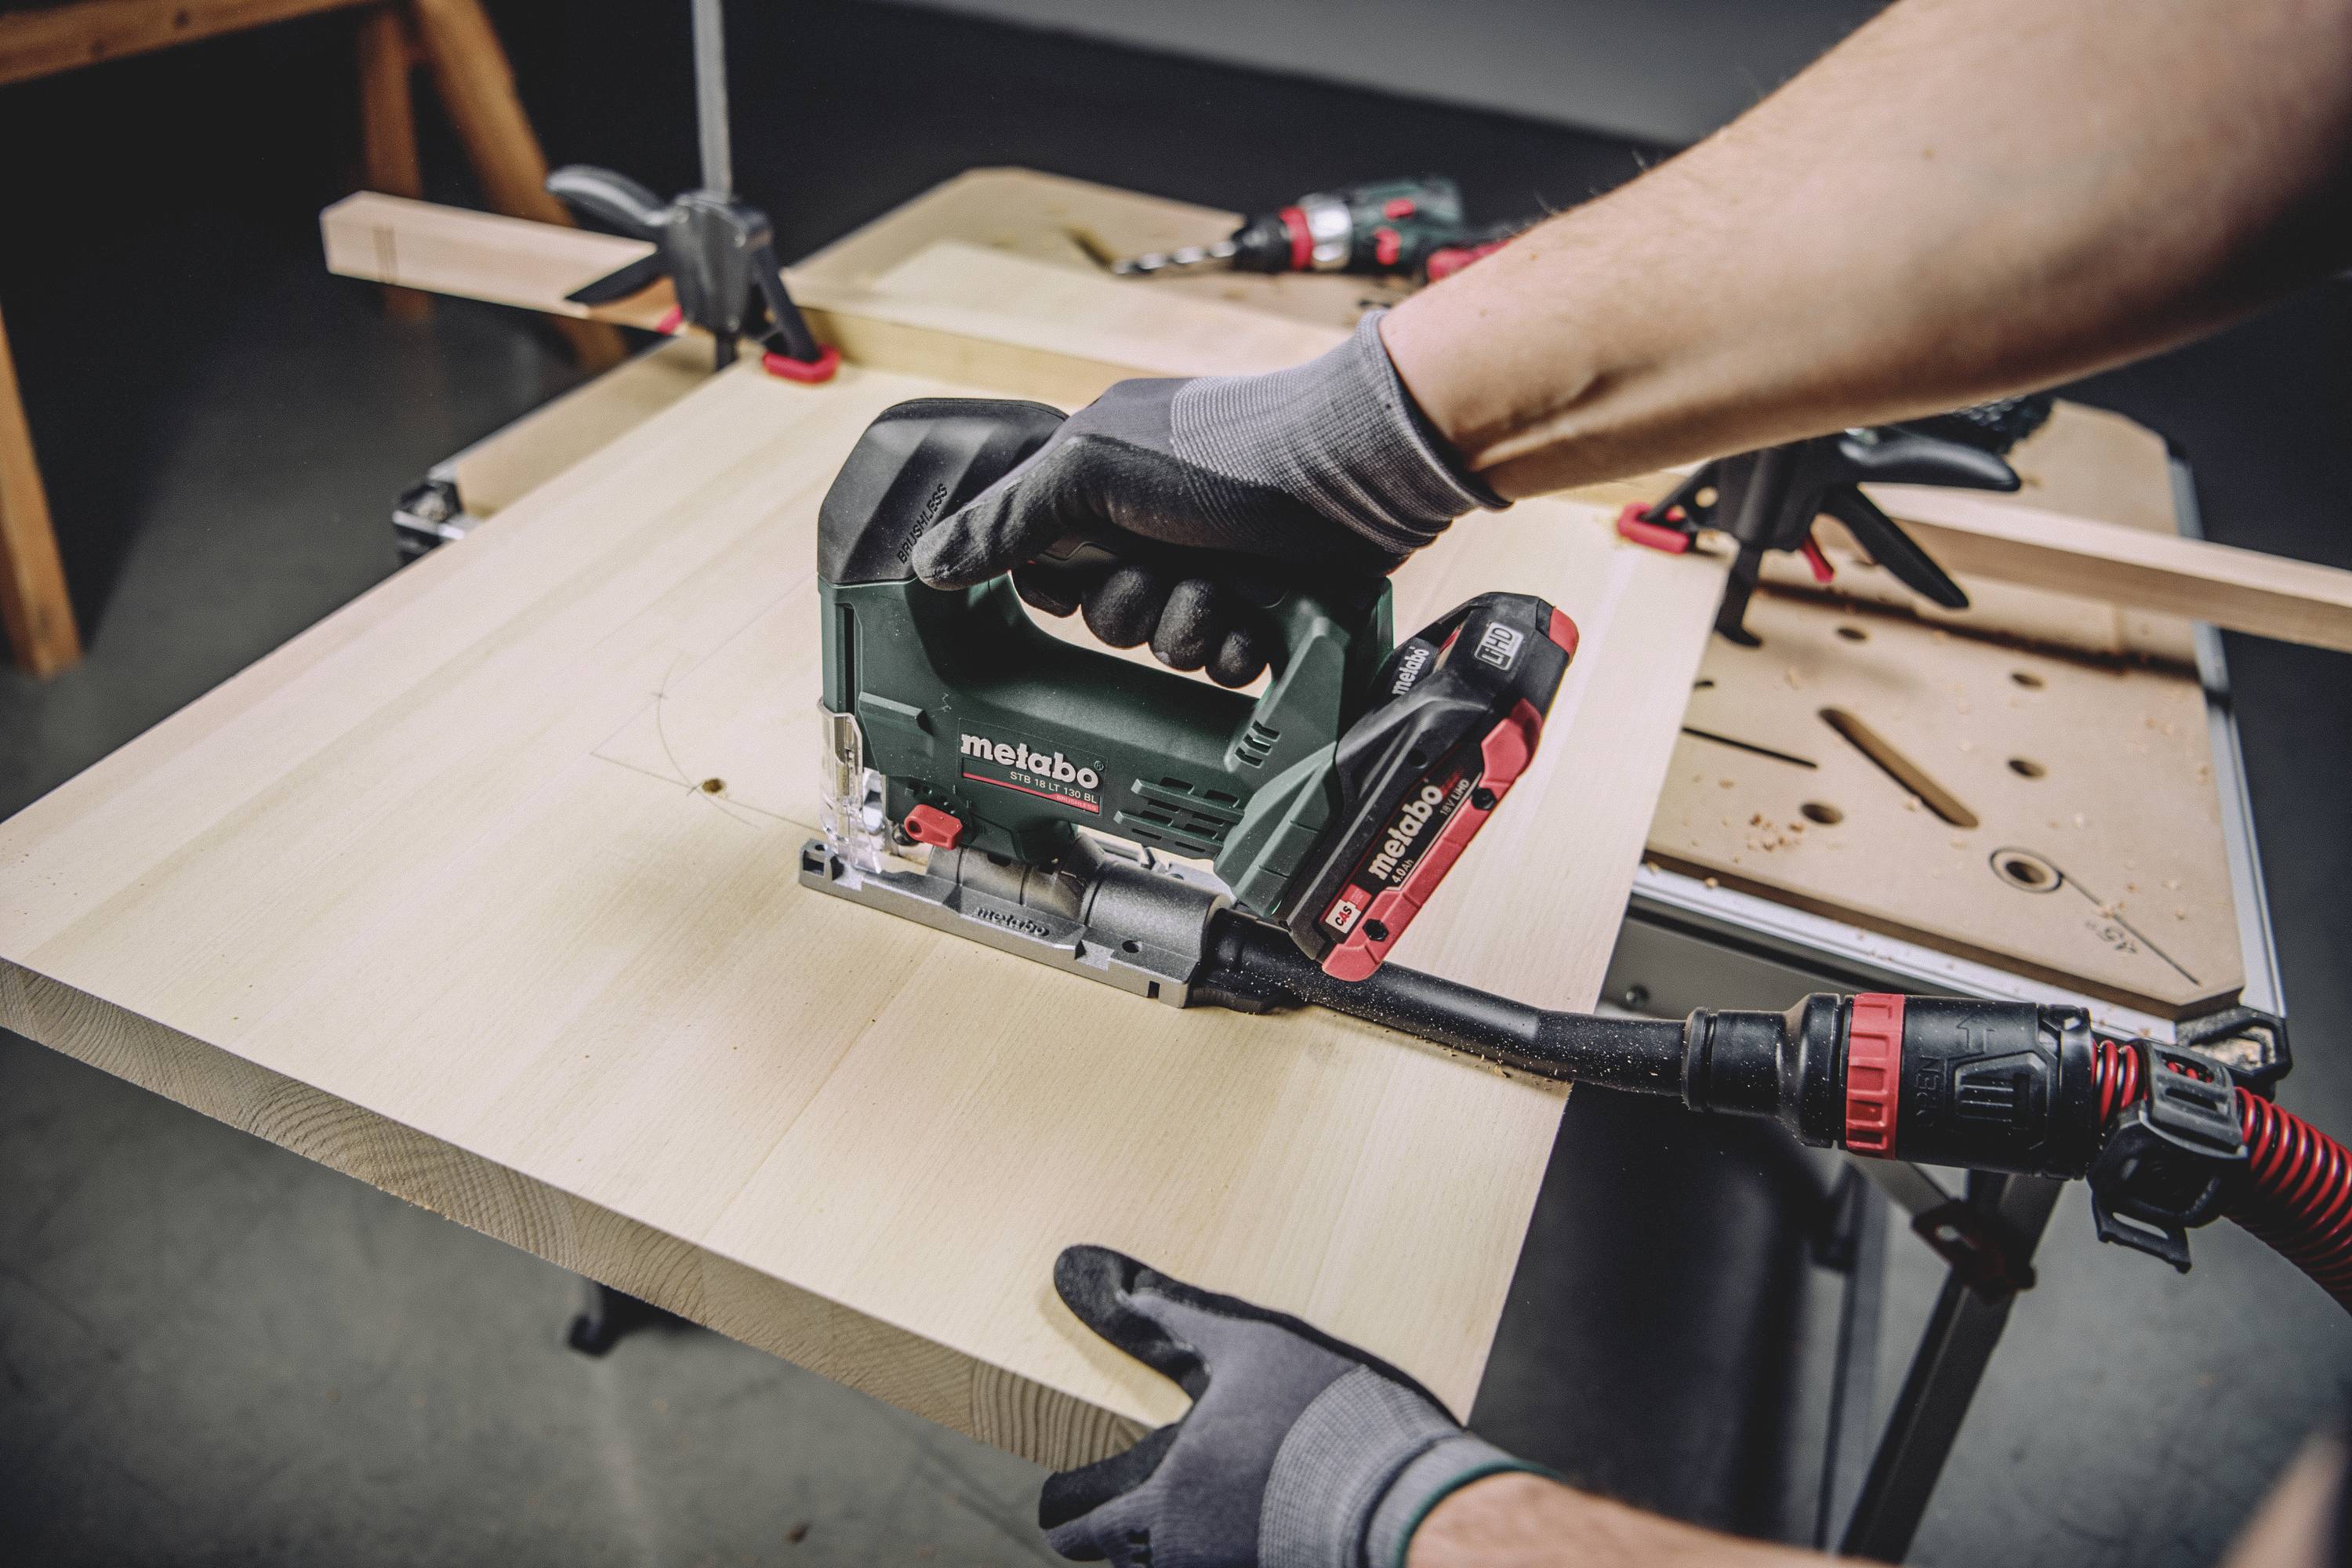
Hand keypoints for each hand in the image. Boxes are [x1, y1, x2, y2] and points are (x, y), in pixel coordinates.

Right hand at [910, 312, 1500, 687]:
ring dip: (1185, 629)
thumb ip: (1009, 517)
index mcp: (1099, 488)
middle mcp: (1148, 531)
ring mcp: (1205, 571)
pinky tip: (1254, 630)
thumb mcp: (1092, 468)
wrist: (1349, 477)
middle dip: (1127, 609)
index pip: (1038, 564)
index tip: (1066, 583)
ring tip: (1221, 593)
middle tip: (1158, 575)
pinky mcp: (1258, 611)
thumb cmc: (1223, 450)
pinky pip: (1220, 667)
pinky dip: (1235, 653)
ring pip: (1158, 648)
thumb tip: (927, 563)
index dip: (1051, 588)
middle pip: (1098, 617)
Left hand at [1039, 1245, 1542, 1567]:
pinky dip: (1221, 1539)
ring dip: (1170, 1535)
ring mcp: (1231, 1567)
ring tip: (1190, 1494)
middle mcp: (1187, 1551)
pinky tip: (1249, 1503)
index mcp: (1164, 1501)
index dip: (1065, 1517)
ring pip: (1173, 1562)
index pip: (1081, 1533)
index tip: (1060, 1502)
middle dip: (1114, 1531)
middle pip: (1122, 1557)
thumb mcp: (1244, 1347)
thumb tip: (1110, 1283)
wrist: (1402, 1488)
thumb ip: (1170, 1320)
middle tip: (1121, 1502)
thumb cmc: (1320, 1412)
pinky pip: (1225, 1559)